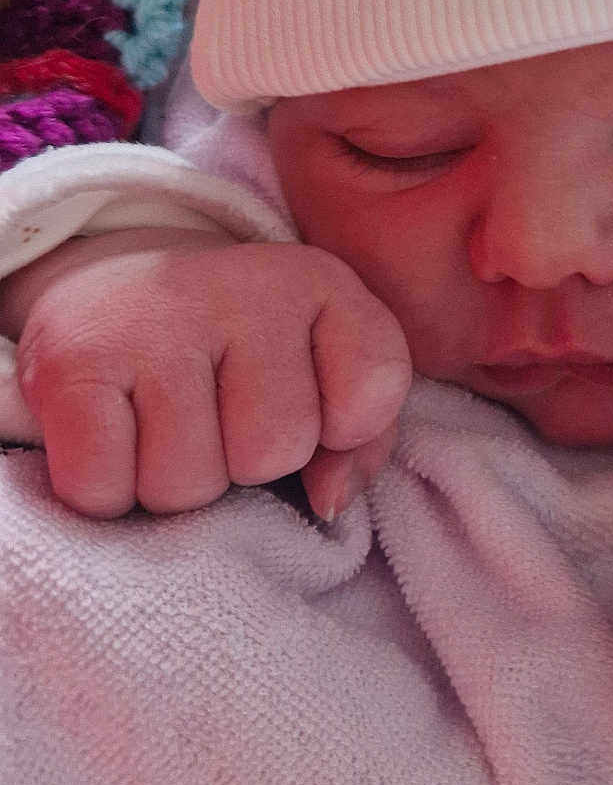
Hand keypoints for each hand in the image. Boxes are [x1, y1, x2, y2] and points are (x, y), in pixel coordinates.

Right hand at [10, 230, 411, 519]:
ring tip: (162, 424)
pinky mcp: (70, 363)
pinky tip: (113, 436)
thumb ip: (360, 441)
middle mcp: (240, 287)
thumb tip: (329, 502)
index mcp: (318, 282)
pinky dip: (105, 491)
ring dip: (172, 482)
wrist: (114, 291)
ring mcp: (151, 319)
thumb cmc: (240, 357)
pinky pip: (103, 490)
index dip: (341, 430)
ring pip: (184, 485)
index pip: (370, 394)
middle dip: (244, 464)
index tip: (309, 404)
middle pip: (271, 451)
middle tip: (216, 418)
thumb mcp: (325, 374)